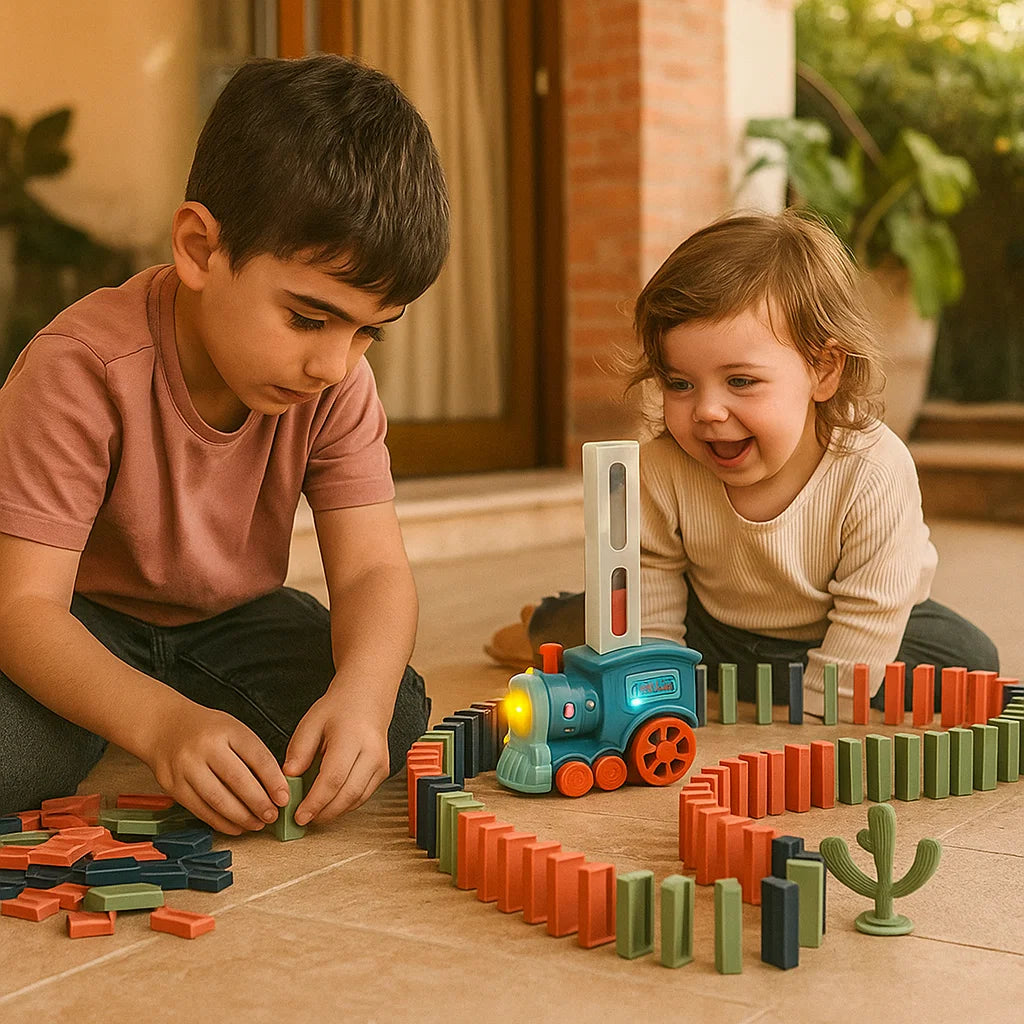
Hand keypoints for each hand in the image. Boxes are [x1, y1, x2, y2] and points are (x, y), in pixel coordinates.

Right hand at [142, 701, 290, 834]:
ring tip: (257, 823)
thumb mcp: (233, 730)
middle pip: (237, 780)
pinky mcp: (173, 786)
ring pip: (218, 799)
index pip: (257, 757)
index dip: (273, 781)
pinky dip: (221, 822)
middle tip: (272, 815)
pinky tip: (236, 826)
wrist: (164, 727)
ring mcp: (186, 767)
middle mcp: (205, 748)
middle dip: (259, 803)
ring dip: (241, 817)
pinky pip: (200, 810)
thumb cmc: (206, 730)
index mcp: (227, 730)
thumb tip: (275, 788)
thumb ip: (253, 755)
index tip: (284, 798)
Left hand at [282, 688, 390, 824]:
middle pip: (348, 794)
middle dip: (323, 812)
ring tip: (313, 812)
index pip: (333, 778)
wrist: (366, 700)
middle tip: (303, 818)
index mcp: (351, 737)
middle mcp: (371, 752)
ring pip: (357, 799)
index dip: (315, 801)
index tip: (299, 814)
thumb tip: (289, 779)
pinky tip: (329, 803)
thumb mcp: (311, 723)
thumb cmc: (339, 709)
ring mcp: (380, 763)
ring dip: (333, 811)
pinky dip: (344, 804)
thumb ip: (299, 751)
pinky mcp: (382, 772)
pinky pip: (363, 796)